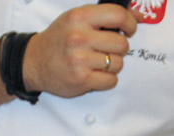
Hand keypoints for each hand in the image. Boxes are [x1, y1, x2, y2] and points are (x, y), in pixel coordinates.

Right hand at [23, 4, 137, 97]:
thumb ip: (105, 16)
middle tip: (107, 49)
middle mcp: (79, 37)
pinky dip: (107, 79)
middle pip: (122, 44)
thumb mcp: (77, 19)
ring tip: (97, 62)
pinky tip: (94, 73)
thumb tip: (139, 15)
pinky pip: (111, 80)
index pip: (117, 15)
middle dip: (119, 48)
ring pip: (118, 64)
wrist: (34, 62)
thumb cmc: (59, 39)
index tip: (129, 29)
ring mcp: (80, 60)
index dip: (130, 23)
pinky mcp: (82, 80)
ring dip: (112, 65)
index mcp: (79, 17)